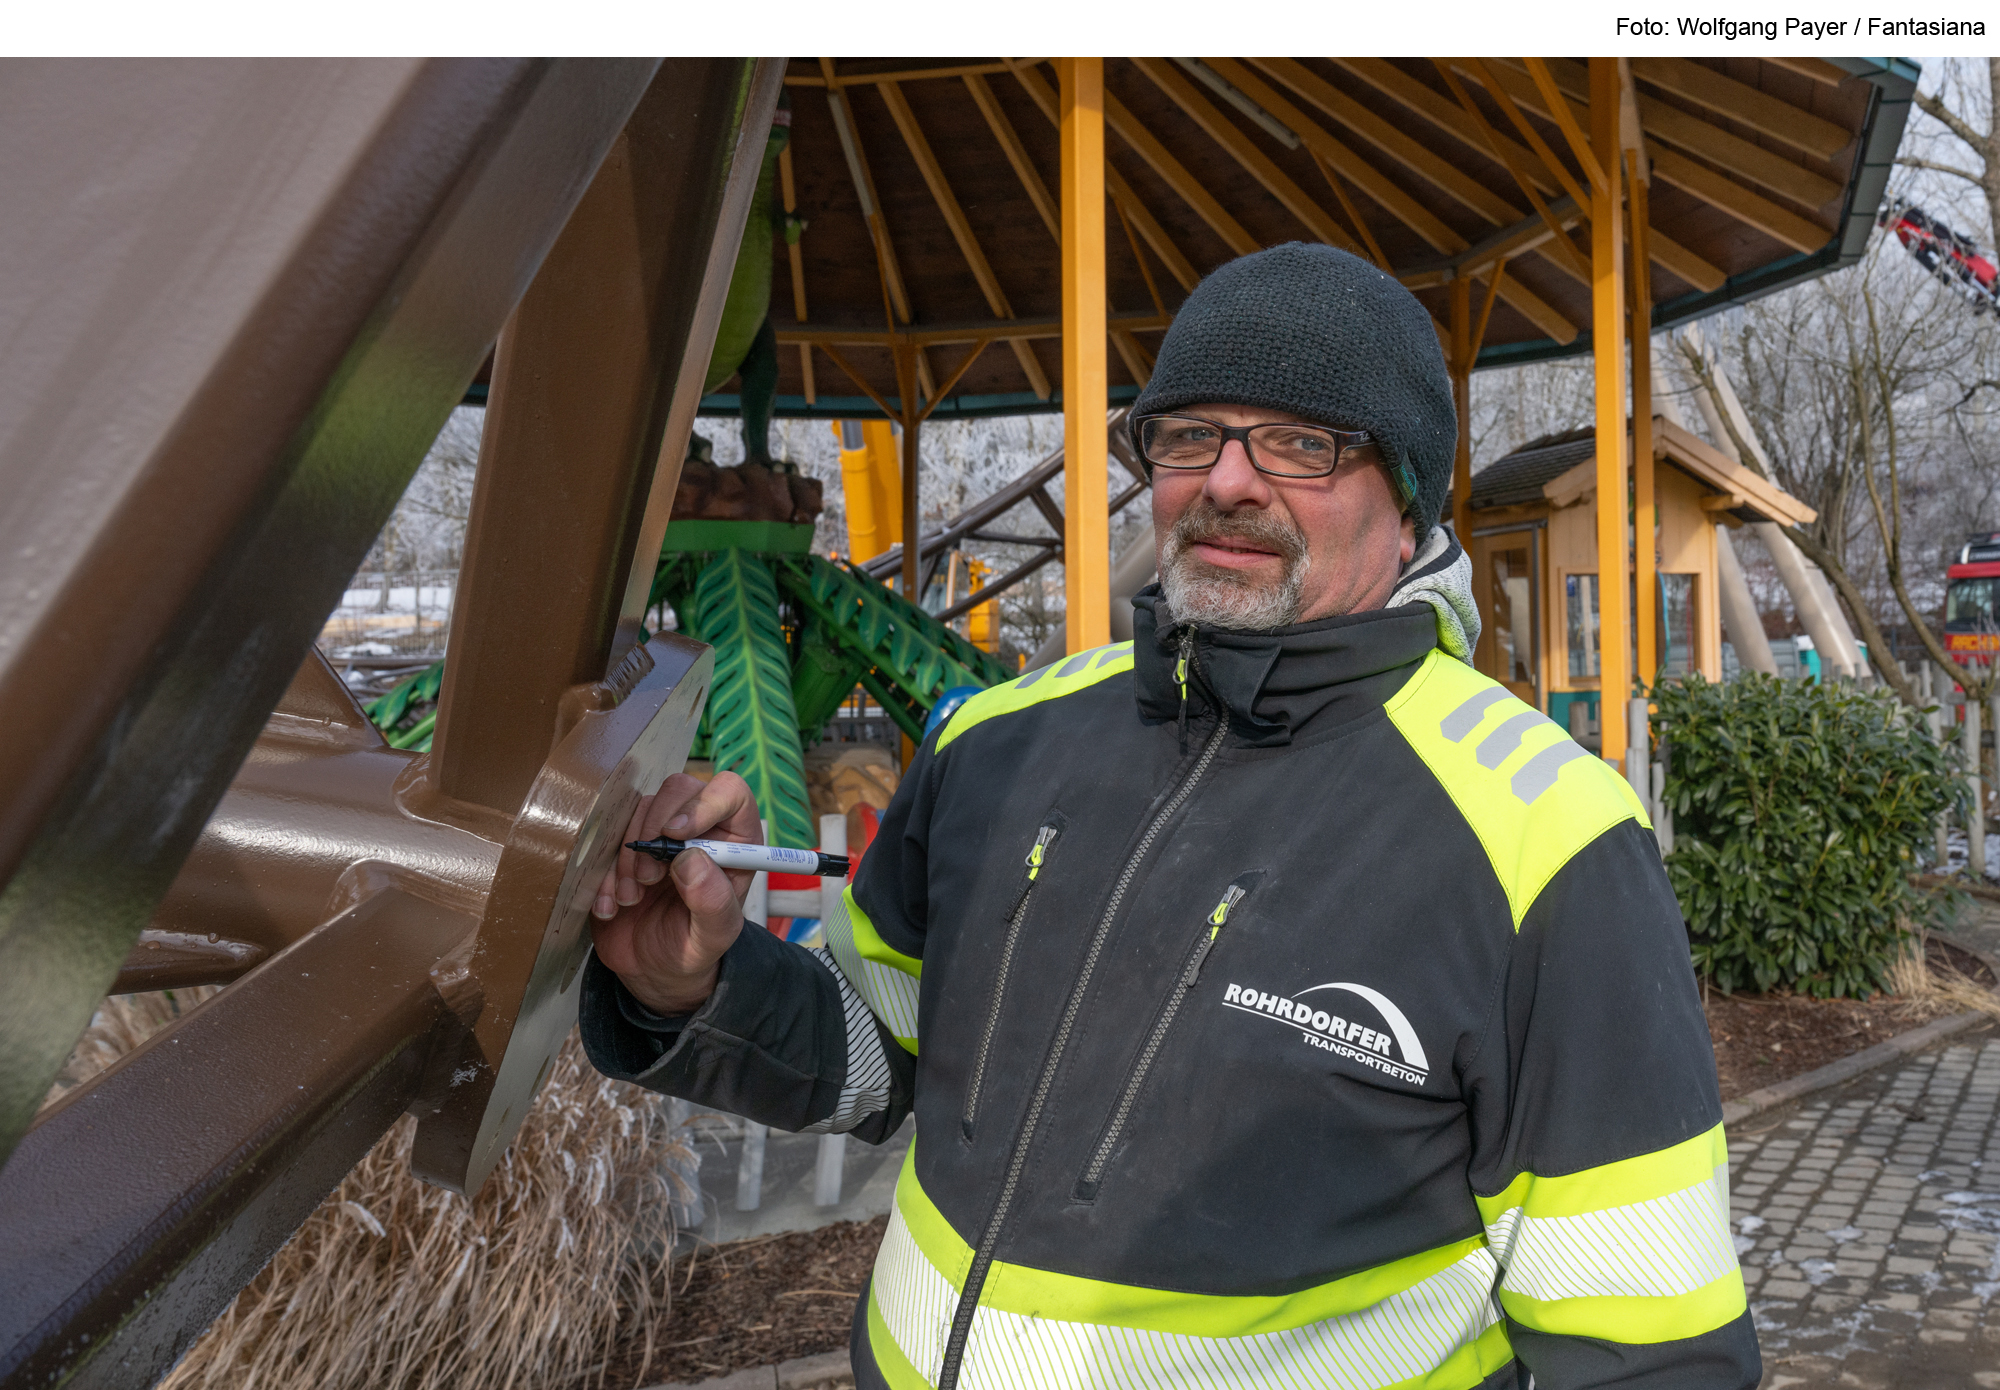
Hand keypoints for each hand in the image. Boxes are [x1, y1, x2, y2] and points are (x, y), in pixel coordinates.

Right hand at [589, 771, 759, 1015]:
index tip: (676, 833)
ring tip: (632, 900)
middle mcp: (698, 826)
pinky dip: (603, 872)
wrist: (651, 968)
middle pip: (677, 789)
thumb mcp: (713, 936)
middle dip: (654, 832)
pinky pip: (605, 834)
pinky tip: (611, 907)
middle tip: (650, 878)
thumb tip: (693, 858)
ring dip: (628, 857)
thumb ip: (713, 901)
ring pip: (637, 810)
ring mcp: (658, 830)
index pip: (730, 792)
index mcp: (733, 840)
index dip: (704, 803)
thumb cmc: (692, 947)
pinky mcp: (622, 842)